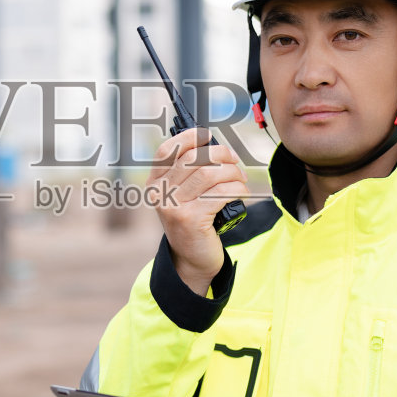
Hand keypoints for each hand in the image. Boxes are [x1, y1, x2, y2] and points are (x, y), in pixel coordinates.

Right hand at [148, 128, 249, 293]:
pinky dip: (237, 189)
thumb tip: (214, 146)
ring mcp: (174, 206)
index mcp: (155, 183)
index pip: (167, 150)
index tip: (208, 137)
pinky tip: (241, 193)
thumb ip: (189, 173)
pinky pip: (221, 193)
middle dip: (222, 155)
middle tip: (235, 163)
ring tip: (240, 180)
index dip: (189, 138)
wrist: (192, 260)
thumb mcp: (183, 196)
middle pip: (195, 158)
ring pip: (210, 173)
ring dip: (233, 173)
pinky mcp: (191, 219)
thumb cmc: (194, 222)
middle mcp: (160, 193)